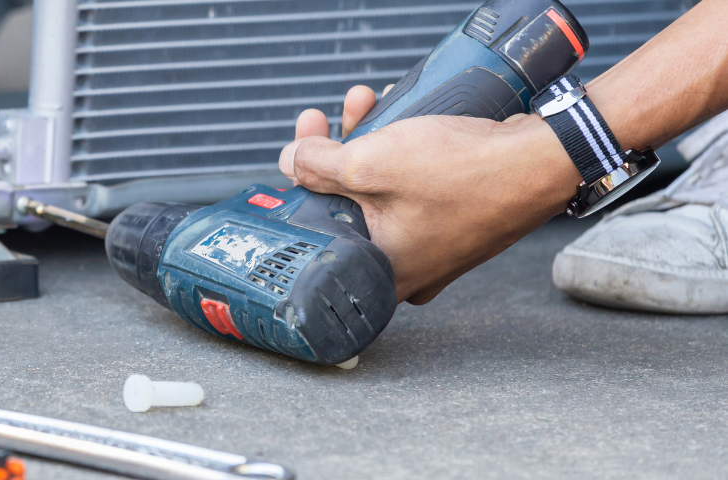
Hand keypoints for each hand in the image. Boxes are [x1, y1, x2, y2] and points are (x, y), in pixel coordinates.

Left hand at [279, 86, 579, 303]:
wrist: (544, 161)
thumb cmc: (467, 176)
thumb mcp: (370, 164)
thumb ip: (319, 165)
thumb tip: (292, 161)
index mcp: (382, 272)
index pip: (319, 230)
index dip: (303, 183)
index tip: (300, 150)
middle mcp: (408, 268)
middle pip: (348, 206)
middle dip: (334, 151)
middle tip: (325, 121)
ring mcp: (434, 244)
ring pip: (381, 189)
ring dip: (367, 141)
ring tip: (364, 103)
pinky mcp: (455, 219)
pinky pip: (412, 186)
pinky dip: (401, 151)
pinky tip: (398, 116)